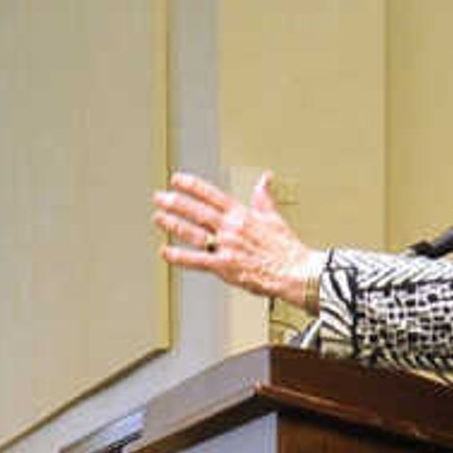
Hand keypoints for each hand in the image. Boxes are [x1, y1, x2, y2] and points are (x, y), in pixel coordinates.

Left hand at [152, 168, 318, 307]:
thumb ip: (263, 197)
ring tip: (158, 217)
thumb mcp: (274, 217)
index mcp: (242, 214)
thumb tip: (264, 180)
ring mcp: (226, 247)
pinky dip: (179, 257)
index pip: (212, 195)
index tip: (177, 180)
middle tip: (159, 197)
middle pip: (198, 211)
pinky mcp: (224, 266)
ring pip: (193, 232)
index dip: (192, 186)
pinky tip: (165, 252)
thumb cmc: (286, 249)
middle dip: (176, 202)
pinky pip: (196, 260)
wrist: (294, 272)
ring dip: (173, 224)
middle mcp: (231, 228)